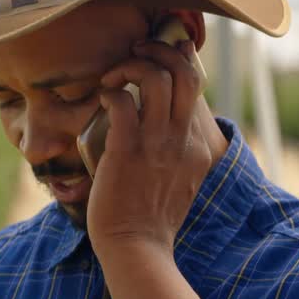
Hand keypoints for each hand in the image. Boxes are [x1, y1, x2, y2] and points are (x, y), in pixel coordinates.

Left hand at [86, 37, 213, 259]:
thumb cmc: (150, 217)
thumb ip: (179, 152)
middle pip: (184, 72)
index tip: (157, 56)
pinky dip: (109, 91)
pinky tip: (101, 97)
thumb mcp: (181, 181)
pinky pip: (121, 101)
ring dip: (130, 66)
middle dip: (158, 50)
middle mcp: (183, 139)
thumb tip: (164, 128)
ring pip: (156, 78)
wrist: (137, 247)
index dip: (178, 59)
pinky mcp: (127, 150)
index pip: (196, 85)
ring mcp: (157, 144)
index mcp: (198, 146)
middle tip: (135, 52)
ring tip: (113, 77)